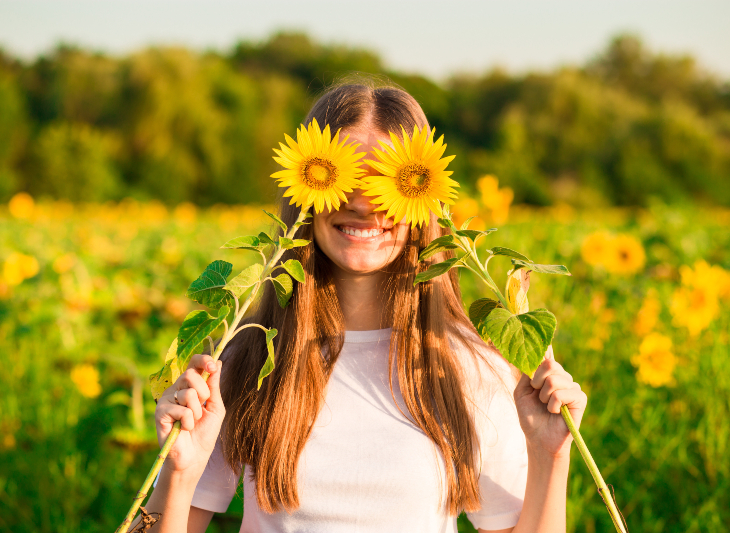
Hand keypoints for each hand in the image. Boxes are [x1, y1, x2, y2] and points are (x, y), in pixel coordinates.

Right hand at [155, 354, 225, 472]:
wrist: (194, 456)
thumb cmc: (205, 432)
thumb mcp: (215, 406)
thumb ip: (214, 386)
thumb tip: (218, 362)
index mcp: (190, 386)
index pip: (193, 363)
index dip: (203, 360)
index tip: (213, 366)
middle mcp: (176, 390)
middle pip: (190, 374)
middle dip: (204, 392)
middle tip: (203, 407)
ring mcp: (166, 400)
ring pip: (188, 393)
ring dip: (197, 411)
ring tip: (192, 422)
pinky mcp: (160, 412)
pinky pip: (182, 409)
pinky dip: (189, 421)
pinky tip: (183, 429)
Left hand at [514, 354, 586, 459]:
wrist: (538, 438)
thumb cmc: (530, 415)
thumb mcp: (522, 390)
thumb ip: (529, 372)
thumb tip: (540, 351)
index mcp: (549, 374)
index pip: (547, 355)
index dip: (540, 354)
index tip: (532, 362)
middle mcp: (562, 377)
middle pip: (549, 364)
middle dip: (536, 381)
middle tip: (537, 395)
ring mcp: (572, 386)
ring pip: (554, 380)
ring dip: (544, 396)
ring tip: (546, 406)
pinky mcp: (580, 399)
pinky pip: (562, 394)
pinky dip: (553, 405)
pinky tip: (555, 412)